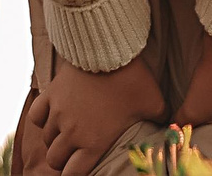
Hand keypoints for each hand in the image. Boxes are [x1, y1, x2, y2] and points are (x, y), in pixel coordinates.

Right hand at [26, 54, 162, 175]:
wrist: (109, 48)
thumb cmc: (134, 79)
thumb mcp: (155, 104)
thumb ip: (161, 122)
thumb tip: (175, 129)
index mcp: (94, 143)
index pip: (73, 174)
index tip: (78, 171)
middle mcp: (72, 132)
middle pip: (54, 160)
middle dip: (63, 160)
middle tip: (73, 154)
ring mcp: (58, 113)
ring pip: (46, 139)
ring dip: (55, 140)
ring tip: (66, 134)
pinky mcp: (51, 94)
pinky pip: (36, 116)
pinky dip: (42, 119)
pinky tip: (52, 116)